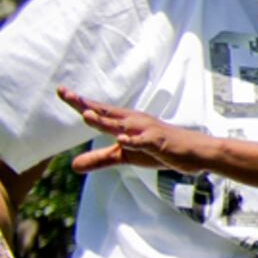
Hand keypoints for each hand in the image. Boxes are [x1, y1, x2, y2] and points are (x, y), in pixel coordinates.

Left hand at [59, 90, 213, 177]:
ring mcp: (147, 132)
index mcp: (125, 122)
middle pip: (106, 112)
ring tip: (86, 115)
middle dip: (86, 104)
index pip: (99, 111)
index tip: (61, 91)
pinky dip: (133, 140)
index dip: (79, 102)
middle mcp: (134, 122)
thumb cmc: (160, 149)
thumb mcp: (125, 156)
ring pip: (122, 125)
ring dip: (105, 121)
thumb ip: (100, 159)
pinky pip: (144, 142)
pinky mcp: (159, 143)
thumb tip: (73, 166)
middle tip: (66, 94)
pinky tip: (122, 140)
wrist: (196, 151)